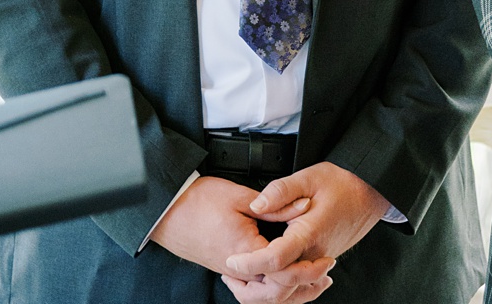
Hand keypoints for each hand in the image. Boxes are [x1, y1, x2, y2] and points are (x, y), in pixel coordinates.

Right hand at [153, 177, 335, 301]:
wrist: (165, 210)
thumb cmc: (196, 201)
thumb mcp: (239, 196)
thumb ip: (275, 205)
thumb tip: (304, 207)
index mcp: (246, 251)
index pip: (285, 273)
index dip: (309, 269)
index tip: (326, 259)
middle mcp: (239, 269)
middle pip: (278, 292)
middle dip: (305, 284)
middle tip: (325, 271)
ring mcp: (231, 273)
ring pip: (266, 295)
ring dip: (290, 290)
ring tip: (311, 279)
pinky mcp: (226, 270)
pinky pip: (253, 289)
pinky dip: (271, 288)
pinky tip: (281, 278)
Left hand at [224, 163, 385, 283]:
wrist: (369, 193)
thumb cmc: (342, 183)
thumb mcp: (309, 177)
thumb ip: (281, 190)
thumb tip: (256, 206)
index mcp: (309, 233)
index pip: (277, 260)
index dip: (251, 263)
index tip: (232, 260)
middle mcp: (315, 254)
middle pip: (282, 285)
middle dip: (253, 285)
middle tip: (230, 273)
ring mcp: (319, 260)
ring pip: (291, 290)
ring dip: (265, 289)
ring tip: (240, 278)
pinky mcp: (320, 261)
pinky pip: (299, 284)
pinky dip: (280, 286)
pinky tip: (265, 276)